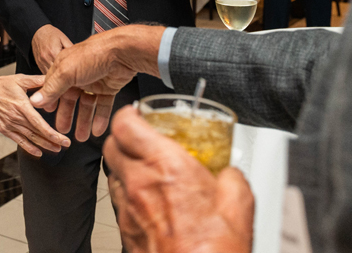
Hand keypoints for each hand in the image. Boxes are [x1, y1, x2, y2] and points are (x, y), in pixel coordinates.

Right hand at [0, 74, 71, 156]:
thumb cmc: (1, 85)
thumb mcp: (21, 79)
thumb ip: (38, 81)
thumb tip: (54, 78)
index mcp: (21, 106)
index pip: (39, 124)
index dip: (52, 134)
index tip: (64, 139)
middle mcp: (15, 118)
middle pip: (37, 134)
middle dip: (52, 141)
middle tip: (65, 145)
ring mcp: (9, 125)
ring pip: (30, 139)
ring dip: (44, 146)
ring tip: (56, 149)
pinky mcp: (5, 130)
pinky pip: (19, 141)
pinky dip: (29, 148)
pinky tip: (38, 152)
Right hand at [30, 29, 137, 139]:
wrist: (122, 52)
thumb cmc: (93, 54)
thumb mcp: (66, 72)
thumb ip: (51, 88)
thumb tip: (35, 101)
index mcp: (64, 68)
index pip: (53, 88)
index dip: (51, 103)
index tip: (47, 117)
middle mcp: (78, 74)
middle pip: (70, 99)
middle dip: (67, 115)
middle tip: (63, 131)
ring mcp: (94, 81)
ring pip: (87, 105)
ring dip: (84, 121)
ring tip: (81, 137)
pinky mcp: (109, 87)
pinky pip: (103, 106)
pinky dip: (100, 119)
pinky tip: (97, 130)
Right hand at [31, 24, 72, 73]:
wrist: (38, 32)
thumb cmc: (52, 34)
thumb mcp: (64, 39)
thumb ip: (70, 49)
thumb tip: (78, 58)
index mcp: (54, 52)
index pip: (63, 66)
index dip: (70, 69)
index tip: (75, 70)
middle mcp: (46, 58)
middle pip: (57, 72)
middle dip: (63, 74)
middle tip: (71, 73)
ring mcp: (41, 62)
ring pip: (50, 75)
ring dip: (56, 75)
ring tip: (63, 73)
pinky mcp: (38, 64)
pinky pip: (45, 73)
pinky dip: (51, 74)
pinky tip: (56, 71)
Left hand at [104, 107, 253, 252]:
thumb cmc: (213, 251)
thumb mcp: (239, 204)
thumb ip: (232, 176)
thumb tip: (229, 171)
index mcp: (165, 166)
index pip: (126, 123)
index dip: (131, 113)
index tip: (141, 113)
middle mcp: (139, 184)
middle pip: (111, 144)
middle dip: (124, 136)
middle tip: (143, 137)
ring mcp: (127, 208)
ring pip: (112, 172)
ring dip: (124, 164)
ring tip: (147, 169)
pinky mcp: (125, 230)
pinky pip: (118, 200)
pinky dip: (128, 192)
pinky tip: (150, 199)